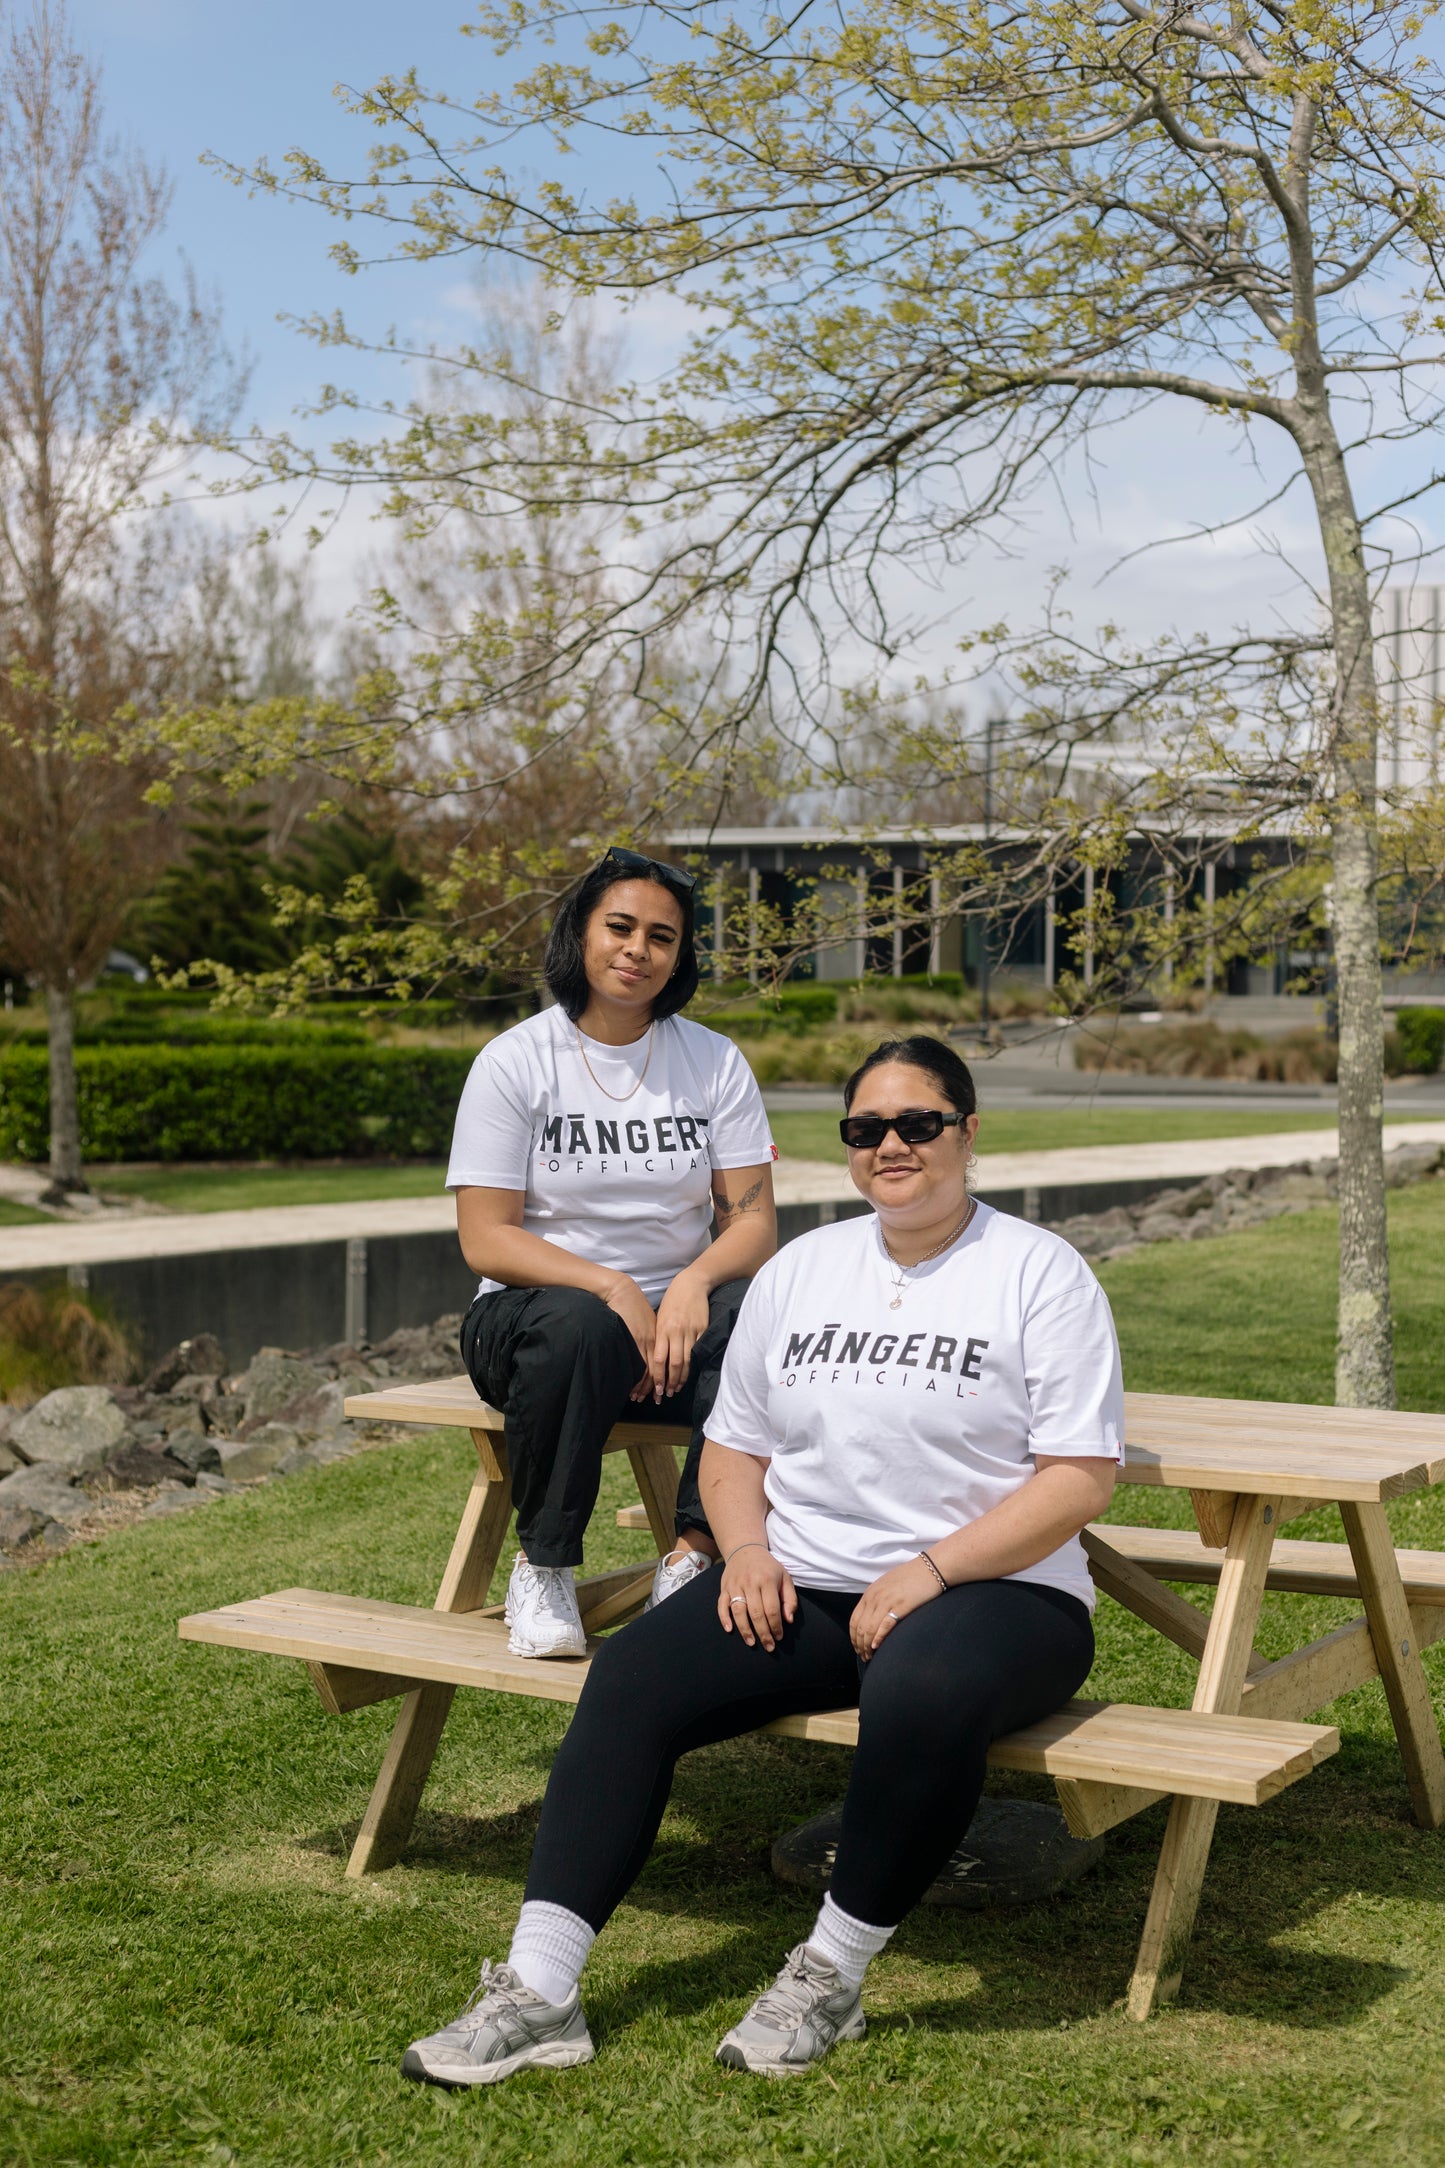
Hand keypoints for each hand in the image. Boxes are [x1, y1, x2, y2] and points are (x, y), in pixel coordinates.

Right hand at [601, 1274, 658, 1399]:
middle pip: (660, 1368)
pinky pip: (637, 1363)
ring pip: (649, 1369)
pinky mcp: (632, 1339)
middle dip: (658, 1386)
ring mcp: (643, 1340)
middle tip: (656, 1400)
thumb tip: (654, 1349)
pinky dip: (635, 1377)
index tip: (664, 1390)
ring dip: (645, 1386)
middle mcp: (655, 1340)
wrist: (623, 1291)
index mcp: (660, 1335)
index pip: (668, 1362)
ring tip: (639, 1398)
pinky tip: (632, 1386)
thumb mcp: (649, 1320)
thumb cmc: (635, 1305)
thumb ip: (653, 1335)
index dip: (667, 1378)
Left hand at [650, 1270, 709, 1400]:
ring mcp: (691, 1330)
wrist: (691, 1284)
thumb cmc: (672, 1301)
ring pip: (687, 1360)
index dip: (658, 1376)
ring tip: (677, 1388)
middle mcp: (676, 1331)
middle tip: (666, 1394)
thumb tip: (654, 1358)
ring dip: (682, 1377)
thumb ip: (659, 1336)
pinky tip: (691, 1373)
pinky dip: (695, 1364)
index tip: (656, 1389)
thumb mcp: (660, 1317)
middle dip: (670, 1382)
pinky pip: (699, 1350)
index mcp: (662, 1329)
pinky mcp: (703, 1329)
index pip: (659, 1359)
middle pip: (674, 1363)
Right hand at [717, 1542, 796, 1651]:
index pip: (772, 1609)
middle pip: (756, 1613)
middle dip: (763, 1633)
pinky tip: (729, 1629)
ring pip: (738, 1611)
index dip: (776, 1626)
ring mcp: (735, 1585)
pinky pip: (722, 1605)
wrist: (745, 1549)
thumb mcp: (784, 1577)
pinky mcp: (724, 1587)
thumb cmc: (768, 1567)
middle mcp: (750, 1583)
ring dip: (744, 1629)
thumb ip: (790, 1599)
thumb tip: (788, 1620)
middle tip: (769, 1646)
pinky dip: (724, 1618)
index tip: (779, 1637)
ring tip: (751, 1643)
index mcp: (767, 1580)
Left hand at [849, 1558, 944, 1661]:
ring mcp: (887, 1601)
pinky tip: (877, 1647)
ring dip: (868, 1646)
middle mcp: (875, 1597)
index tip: (858, 1649)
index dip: (854, 1638)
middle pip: (860, 1628)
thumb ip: (876, 1599)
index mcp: (870, 1593)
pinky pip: (885, 1625)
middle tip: (865, 1658)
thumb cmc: (910, 1578)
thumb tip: (870, 1618)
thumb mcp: (886, 1585)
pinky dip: (879, 1638)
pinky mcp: (901, 1605)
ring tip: (870, 1657)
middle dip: (860, 1646)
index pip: (854, 1620)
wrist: (931, 1568)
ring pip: (870, 1629)